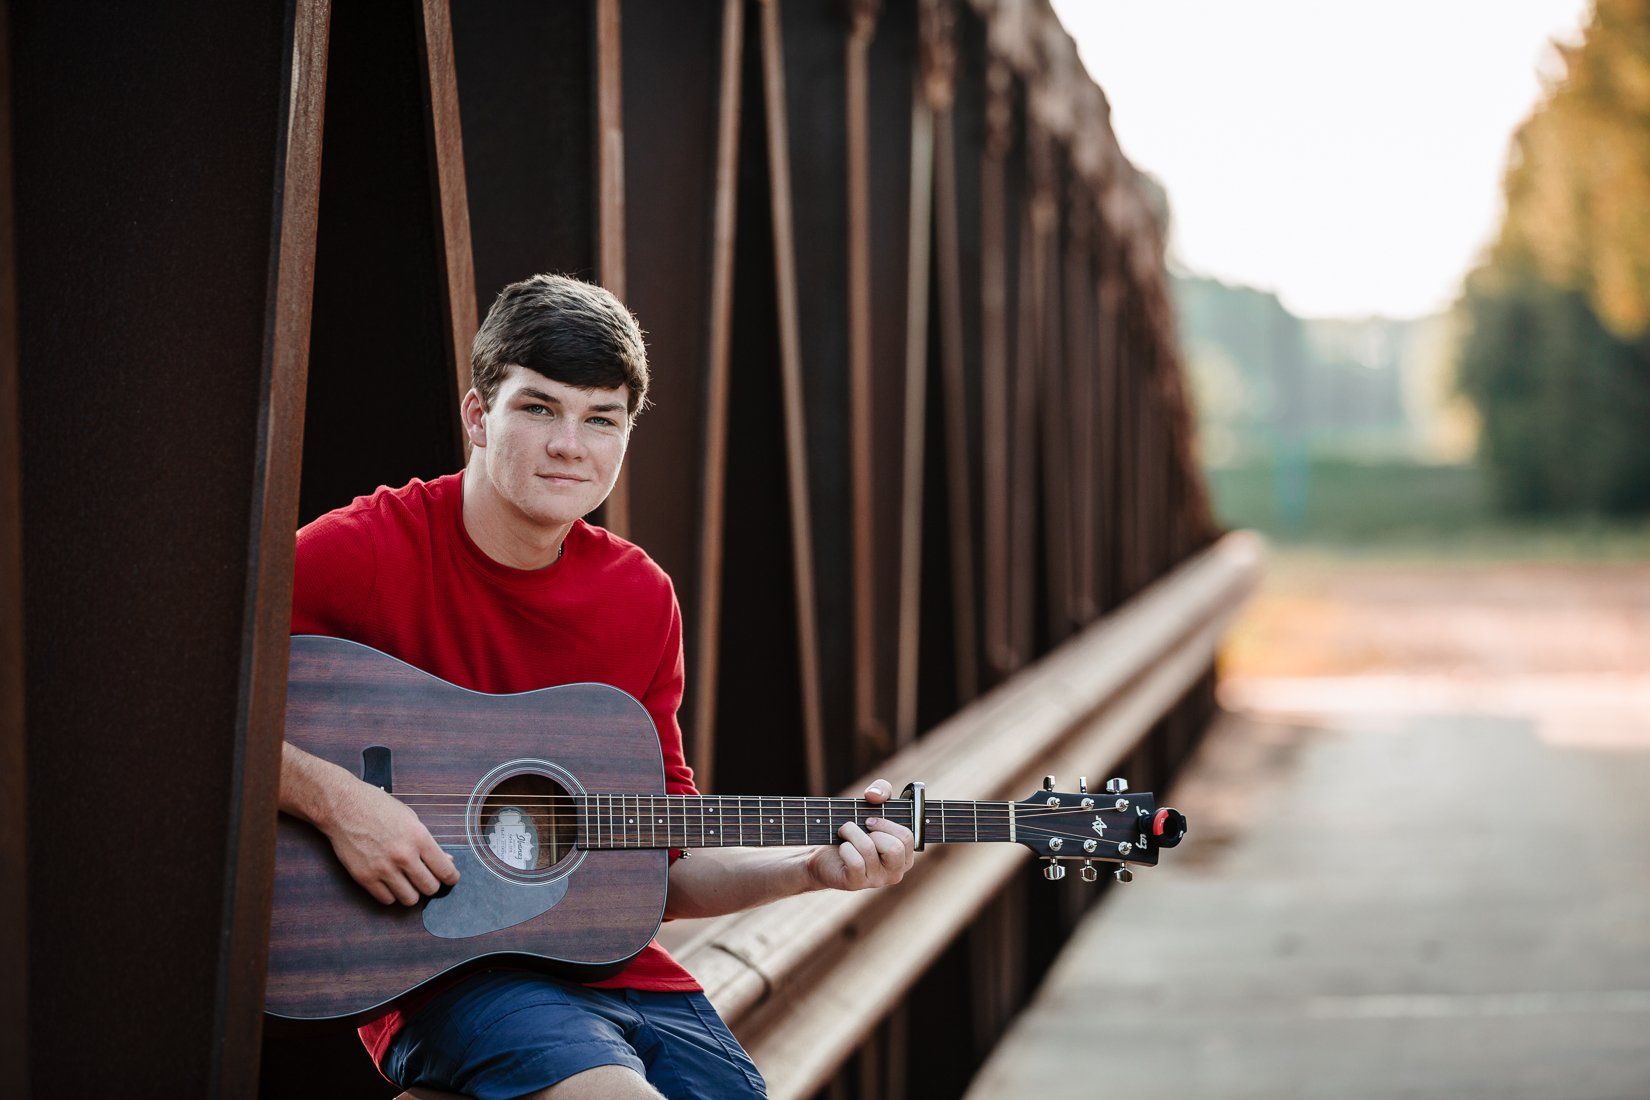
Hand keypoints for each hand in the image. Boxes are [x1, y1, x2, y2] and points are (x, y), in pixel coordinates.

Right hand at [324, 779, 460, 905]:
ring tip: (407, 882)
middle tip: (426, 878)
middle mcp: (403, 856)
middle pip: (430, 888)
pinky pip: (387, 900)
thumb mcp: (411, 818)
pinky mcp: (365, 877)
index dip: (451, 878)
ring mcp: (383, 869)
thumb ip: (429, 843)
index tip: (449, 878)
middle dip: (431, 885)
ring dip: (412, 892)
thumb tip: (447, 861)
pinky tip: (390, 883)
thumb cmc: (378, 808)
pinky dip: (391, 894)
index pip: (445, 871)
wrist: (344, 806)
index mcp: (419, 838)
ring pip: (410, 899)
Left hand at [804, 779, 916, 891]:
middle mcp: (895, 872)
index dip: (887, 824)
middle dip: (873, 830)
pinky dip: (845, 847)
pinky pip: (855, 861)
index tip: (871, 820)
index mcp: (904, 856)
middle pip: (895, 848)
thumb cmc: (855, 832)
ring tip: (844, 832)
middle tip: (861, 826)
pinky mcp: (856, 883)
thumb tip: (874, 795)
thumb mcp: (872, 806)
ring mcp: (876, 881)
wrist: (825, 855)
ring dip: (851, 832)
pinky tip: (842, 847)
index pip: (907, 838)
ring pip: (869, 849)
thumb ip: (882, 790)